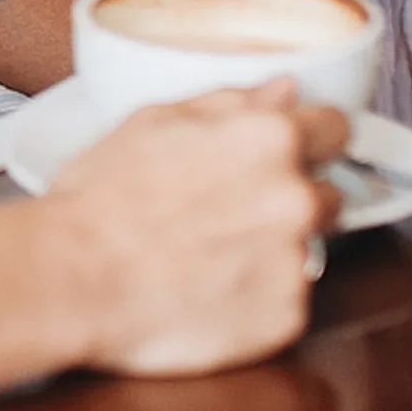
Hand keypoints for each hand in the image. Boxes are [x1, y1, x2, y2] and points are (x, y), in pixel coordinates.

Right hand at [42, 85, 342, 376]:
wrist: (75, 277)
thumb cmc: (102, 199)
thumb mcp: (155, 122)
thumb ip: (232, 102)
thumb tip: (283, 91)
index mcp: (270, 139)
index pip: (336, 128)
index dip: (313, 139)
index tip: (299, 153)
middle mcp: (295, 199)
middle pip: (327, 194)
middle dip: (290, 200)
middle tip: (232, 213)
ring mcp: (294, 263)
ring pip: (304, 251)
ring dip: (273, 252)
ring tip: (210, 256)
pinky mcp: (285, 319)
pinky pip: (286, 304)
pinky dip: (257, 301)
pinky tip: (209, 292)